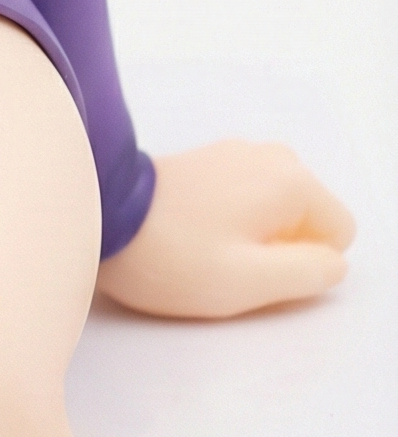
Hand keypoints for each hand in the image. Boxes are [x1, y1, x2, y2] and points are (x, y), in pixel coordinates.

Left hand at [95, 141, 355, 319]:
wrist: (99, 211)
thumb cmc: (173, 254)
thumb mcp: (252, 282)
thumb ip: (309, 274)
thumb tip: (330, 261)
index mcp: (291, 179)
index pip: (338, 233)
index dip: (304, 265)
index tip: (256, 269)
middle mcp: (270, 156)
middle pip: (307, 220)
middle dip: (278, 249)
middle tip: (228, 263)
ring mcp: (235, 154)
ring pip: (274, 212)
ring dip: (251, 238)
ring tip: (203, 248)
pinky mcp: (205, 161)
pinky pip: (245, 201)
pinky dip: (228, 222)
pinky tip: (188, 232)